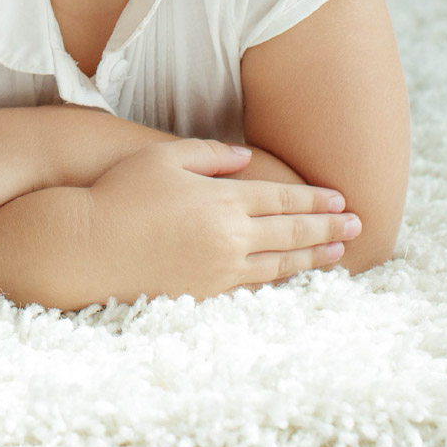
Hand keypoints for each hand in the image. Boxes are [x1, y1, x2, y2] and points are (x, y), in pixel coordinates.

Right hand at [88, 139, 357, 299]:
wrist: (88, 245)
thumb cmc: (120, 193)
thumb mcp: (163, 156)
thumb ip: (208, 154)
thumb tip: (244, 157)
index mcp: (223, 200)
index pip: (282, 198)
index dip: (314, 199)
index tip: (340, 199)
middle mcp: (230, 236)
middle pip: (291, 232)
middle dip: (327, 228)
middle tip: (358, 225)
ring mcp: (219, 269)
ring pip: (279, 264)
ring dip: (313, 258)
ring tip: (338, 254)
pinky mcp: (205, 293)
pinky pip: (254, 287)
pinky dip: (280, 281)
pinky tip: (293, 277)